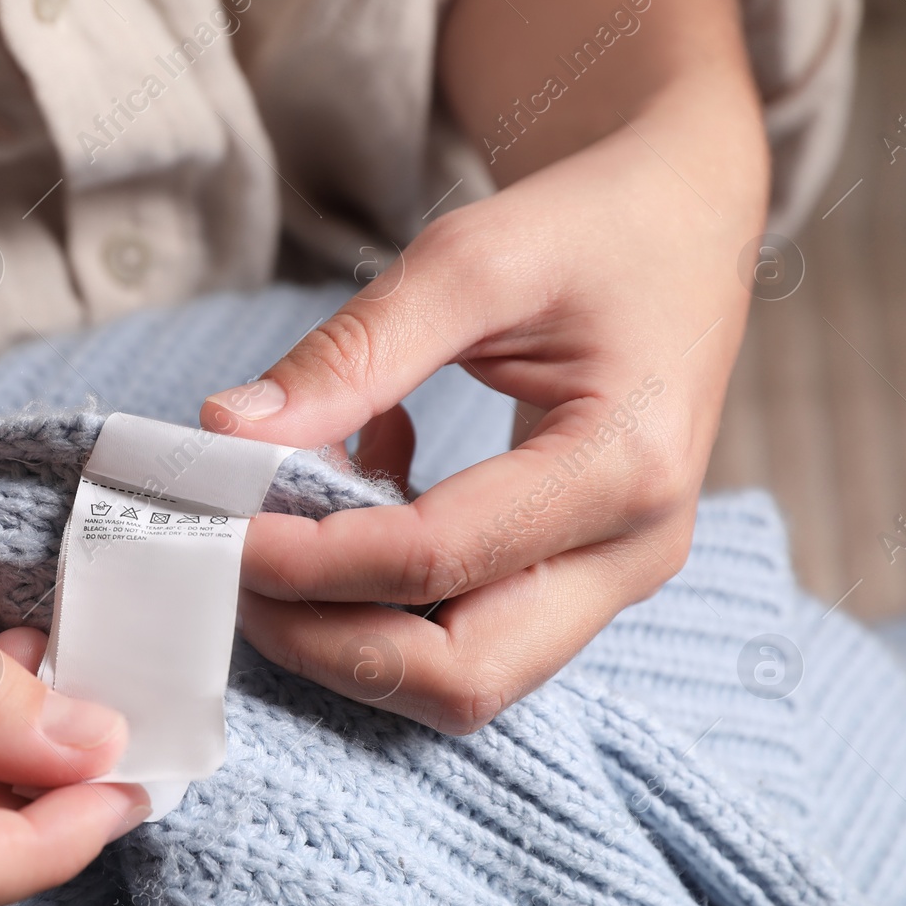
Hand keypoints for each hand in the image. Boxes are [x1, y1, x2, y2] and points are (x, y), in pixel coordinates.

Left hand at [202, 89, 764, 734]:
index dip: (309, 558)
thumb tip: (230, 432)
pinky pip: (468, 634)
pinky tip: (368, 482)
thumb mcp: (471, 259)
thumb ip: (353, 354)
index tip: (219, 522)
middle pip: (459, 675)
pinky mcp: (579, 578)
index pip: (436, 559)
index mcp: (623, 466)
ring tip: (295, 516)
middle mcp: (632, 551)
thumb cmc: (594, 229)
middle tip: (237, 562)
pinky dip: (386, 594)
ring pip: (460, 677)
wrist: (686, 227)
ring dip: (349, 623)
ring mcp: (612, 577)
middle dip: (325, 637)